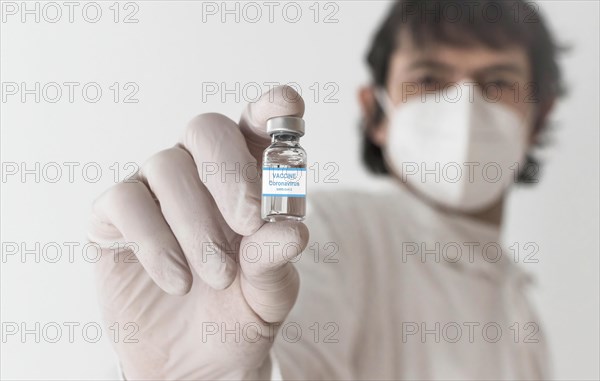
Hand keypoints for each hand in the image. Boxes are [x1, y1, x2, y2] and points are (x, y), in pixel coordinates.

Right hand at [88, 85, 308, 379]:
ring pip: (166, 166)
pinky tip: (178, 281)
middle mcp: (200, 171)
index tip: (286, 108)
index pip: (258, 125)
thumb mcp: (270, 292)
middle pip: (206, 128)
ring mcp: (154, 188)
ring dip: (196, 224)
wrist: (194, 359)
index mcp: (248, 177)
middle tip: (249, 222)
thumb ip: (277, 260)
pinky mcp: (114, 216)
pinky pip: (126, 202)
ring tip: (219, 277)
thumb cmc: (239, 311)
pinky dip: (155, 242)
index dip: (271, 109)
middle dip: (230, 172)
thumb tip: (292, 232)